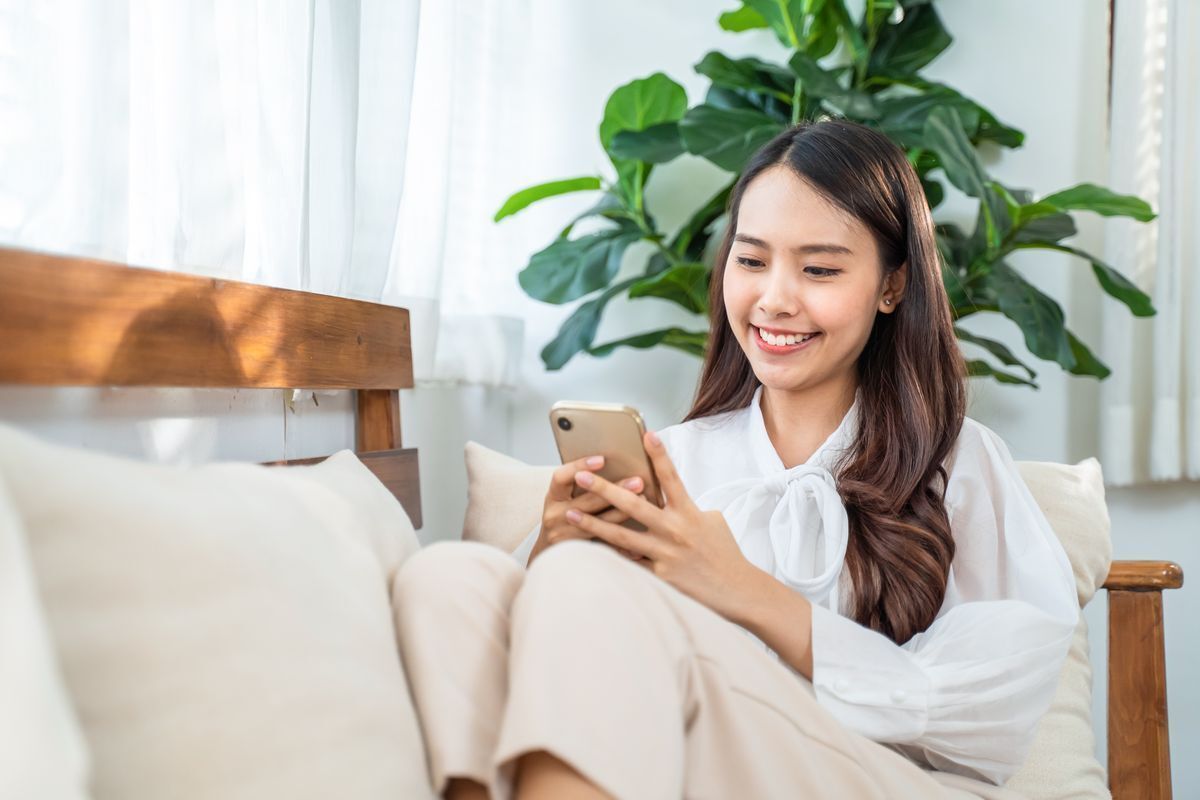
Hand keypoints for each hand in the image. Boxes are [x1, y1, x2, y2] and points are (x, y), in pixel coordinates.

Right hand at [530, 454, 646, 564]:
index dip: (579, 466)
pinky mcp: (576, 551)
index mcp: (553, 497)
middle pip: (586, 501)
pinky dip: (622, 539)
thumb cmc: (564, 518)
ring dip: (623, 512)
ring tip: (644, 501)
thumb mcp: (564, 499)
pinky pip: (604, 545)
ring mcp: (564, 536)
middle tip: (638, 481)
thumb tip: (611, 463)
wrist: (551, 555)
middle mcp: (554, 516)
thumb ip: (582, 486)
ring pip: (598, 524)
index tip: (602, 459)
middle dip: (615, 489)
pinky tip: (640, 533)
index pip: (561, 477)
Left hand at [565, 430, 758, 620]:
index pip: (671, 477)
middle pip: (633, 505)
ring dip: (593, 523)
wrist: (736, 589)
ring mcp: (664, 553)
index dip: (659, 454)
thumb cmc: (724, 553)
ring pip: (621, 536)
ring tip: (570, 513)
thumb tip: (670, 499)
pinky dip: (609, 557)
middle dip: (605, 488)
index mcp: (689, 512)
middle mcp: (674, 529)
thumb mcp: (712, 521)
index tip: (646, 434)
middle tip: (582, 475)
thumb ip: (689, 507)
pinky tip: (585, 551)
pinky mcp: (659, 576)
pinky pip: (629, 564)